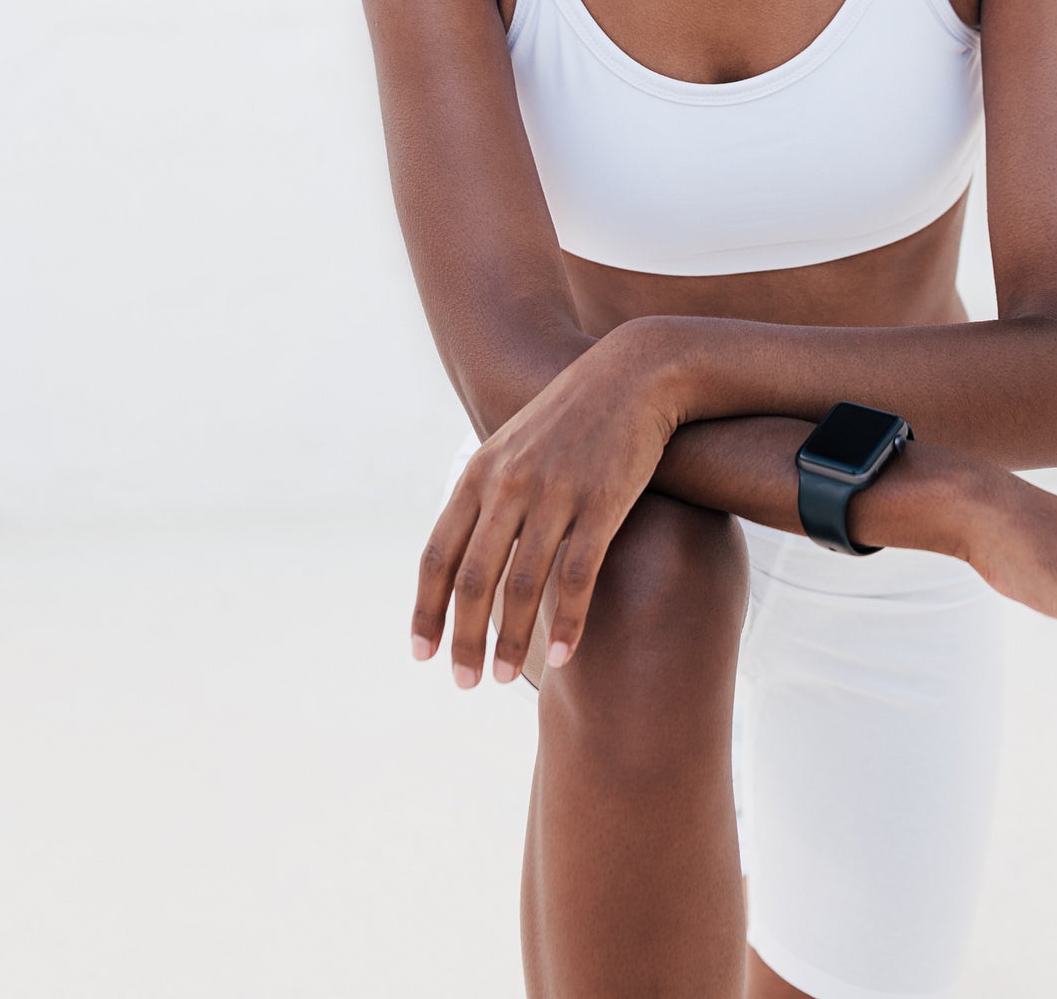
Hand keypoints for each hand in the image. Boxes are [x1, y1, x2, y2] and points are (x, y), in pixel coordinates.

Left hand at [410, 325, 680, 688]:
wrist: (634, 373)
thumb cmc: (572, 419)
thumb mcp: (515, 446)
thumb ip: (487, 494)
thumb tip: (463, 552)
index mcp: (480, 473)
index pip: (438, 554)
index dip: (425, 609)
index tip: (422, 655)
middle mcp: (509, 483)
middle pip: (472, 579)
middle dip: (464, 639)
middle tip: (465, 683)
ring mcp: (555, 492)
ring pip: (521, 585)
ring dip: (510, 641)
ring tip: (504, 679)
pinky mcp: (603, 500)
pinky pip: (578, 575)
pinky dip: (569, 622)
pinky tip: (566, 656)